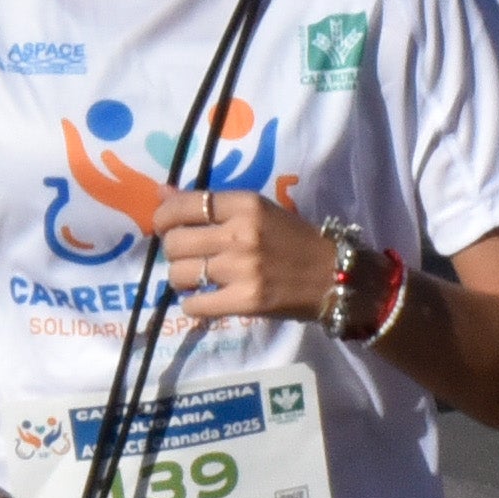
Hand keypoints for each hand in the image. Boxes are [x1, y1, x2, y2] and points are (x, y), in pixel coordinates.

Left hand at [156, 188, 339, 324]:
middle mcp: (241, 234)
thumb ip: (211, 204)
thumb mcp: (258, 211)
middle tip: (190, 257)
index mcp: (245, 205)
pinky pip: (195, 305)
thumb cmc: (296, 241)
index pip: (183, 206)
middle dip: (175, 252)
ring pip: (179, 274)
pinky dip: (194, 305)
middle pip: (175, 242)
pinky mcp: (246, 301)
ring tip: (198, 280)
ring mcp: (242, 269)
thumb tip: (161, 192)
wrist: (337, 276)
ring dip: (182, 279)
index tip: (168, 227)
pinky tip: (205, 301)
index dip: (164, 218)